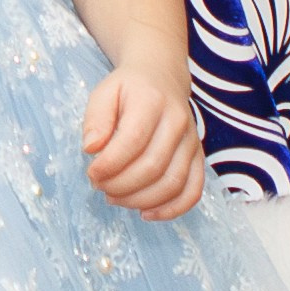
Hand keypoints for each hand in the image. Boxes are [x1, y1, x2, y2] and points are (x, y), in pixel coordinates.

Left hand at [83, 57, 205, 219]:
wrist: (162, 76)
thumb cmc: (128, 89)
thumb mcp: (104, 92)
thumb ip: (96, 119)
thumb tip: (91, 149)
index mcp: (152, 101)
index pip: (132, 140)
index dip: (109, 164)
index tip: (91, 172)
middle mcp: (177, 121)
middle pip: (153, 166)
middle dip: (121, 185)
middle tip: (99, 186)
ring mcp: (191, 141)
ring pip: (173, 182)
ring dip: (140, 200)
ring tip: (115, 198)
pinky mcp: (198, 157)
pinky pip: (193, 190)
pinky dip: (172, 209)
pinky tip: (146, 213)